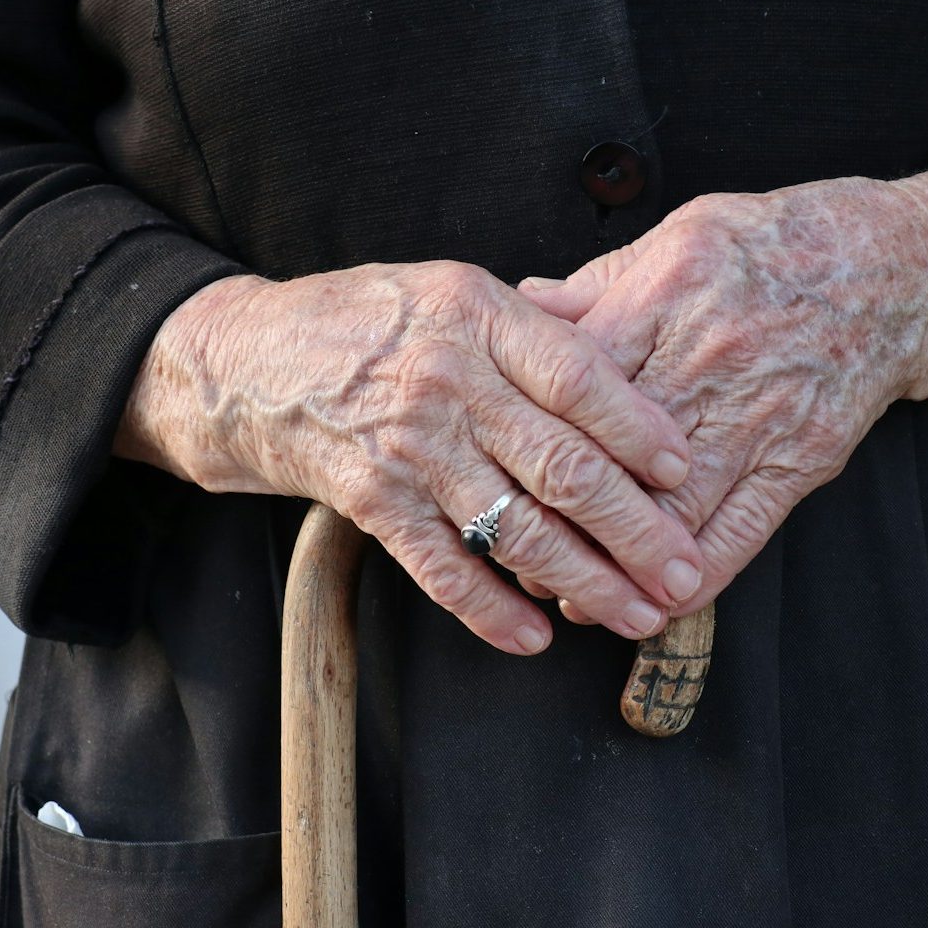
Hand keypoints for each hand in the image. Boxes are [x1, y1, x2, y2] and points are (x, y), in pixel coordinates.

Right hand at [115, 261, 706, 652]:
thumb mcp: (447, 290)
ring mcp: (409, 444)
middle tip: (684, 576)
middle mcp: (450, 379)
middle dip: (636, 531)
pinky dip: (489, 609)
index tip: (686, 476)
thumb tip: (618, 353)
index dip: (642, 432)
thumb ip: (528, 322)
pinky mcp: (371, 499)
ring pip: (516, 527)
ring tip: (634, 616)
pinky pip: (442, 566)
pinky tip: (534, 637)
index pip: (583, 378)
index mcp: (479, 315)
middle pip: (565, 467)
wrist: (241, 360)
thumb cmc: (360, 322)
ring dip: (584, 582)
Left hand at [521, 166, 927, 616]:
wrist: (887, 270)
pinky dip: (696, 577)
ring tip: (578, 600)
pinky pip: (740, 532)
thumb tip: (523, 300)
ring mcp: (754, 417)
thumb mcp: (672, 239)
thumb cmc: (766, 247)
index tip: (494, 482)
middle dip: (559, 522)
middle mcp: (702, 364)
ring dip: (618, 567)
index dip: (529, 444)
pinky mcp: (798, 459)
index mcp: (659, 300)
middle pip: (612, 461)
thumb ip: (595, 285)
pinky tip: (657, 605)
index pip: (571, 390)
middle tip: (517, 559)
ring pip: (670, 511)